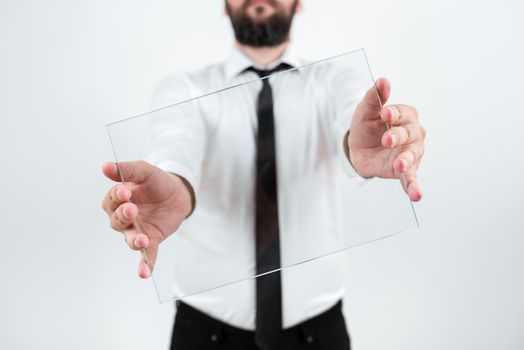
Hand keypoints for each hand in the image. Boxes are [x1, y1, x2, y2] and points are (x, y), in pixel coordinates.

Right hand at [101, 161, 192, 277]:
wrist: (177, 192)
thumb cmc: (156, 181)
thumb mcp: (144, 171)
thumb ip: (127, 170)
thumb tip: (106, 166)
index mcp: (118, 200)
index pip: (112, 200)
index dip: (117, 197)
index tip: (125, 191)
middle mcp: (123, 218)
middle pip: (117, 221)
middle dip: (124, 216)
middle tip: (132, 209)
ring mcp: (137, 230)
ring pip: (130, 239)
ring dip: (134, 241)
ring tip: (141, 240)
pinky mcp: (151, 239)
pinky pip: (146, 255)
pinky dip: (145, 264)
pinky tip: (144, 274)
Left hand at [347, 78, 424, 200]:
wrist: (359, 149)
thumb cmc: (366, 126)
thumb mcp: (365, 112)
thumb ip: (374, 98)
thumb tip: (383, 81)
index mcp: (405, 115)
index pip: (402, 113)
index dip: (394, 113)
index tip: (385, 113)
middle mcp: (413, 133)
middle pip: (409, 133)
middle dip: (398, 136)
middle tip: (386, 139)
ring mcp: (411, 152)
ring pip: (412, 155)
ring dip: (406, 160)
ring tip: (399, 165)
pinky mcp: (405, 170)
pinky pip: (411, 179)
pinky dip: (414, 187)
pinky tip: (417, 195)